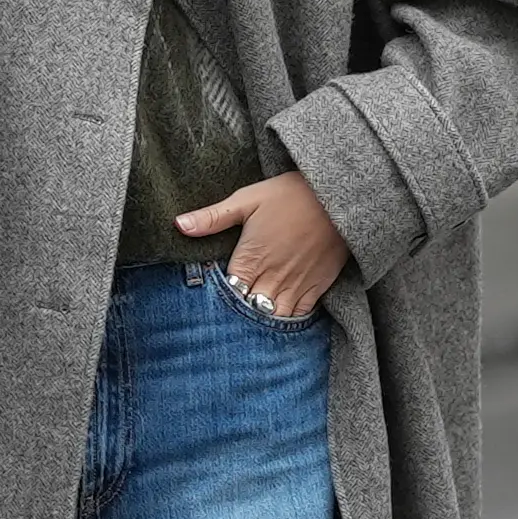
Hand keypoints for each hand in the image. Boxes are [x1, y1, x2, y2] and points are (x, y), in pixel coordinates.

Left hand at [178, 173, 346, 320]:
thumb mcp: (247, 199)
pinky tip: (277, 321)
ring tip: (250, 323)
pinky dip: (286, 321)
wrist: (338, 199)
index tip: (210, 300)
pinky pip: (298, 316)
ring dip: (260, 322)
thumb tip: (178, 225)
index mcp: (250, 259)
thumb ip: (213, 217)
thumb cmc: (291, 195)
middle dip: (237, 315)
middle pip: (246, 311)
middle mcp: (271, 278)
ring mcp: (294, 286)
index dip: (218, 300)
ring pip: (271, 318)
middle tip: (226, 320)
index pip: (226, 293)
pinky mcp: (316, 288)